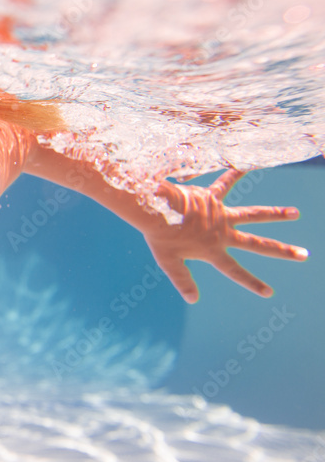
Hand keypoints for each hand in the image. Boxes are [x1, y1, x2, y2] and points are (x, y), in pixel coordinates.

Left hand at [143, 170, 307, 303]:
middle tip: (304, 255)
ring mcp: (220, 214)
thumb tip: (194, 299)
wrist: (156, 210)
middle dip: (282, 250)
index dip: (252, 283)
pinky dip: (236, 172)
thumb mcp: (169, 262)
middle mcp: (223, 233)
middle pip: (258, 244)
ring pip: (254, 214)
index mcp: (212, 251)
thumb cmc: (159, 236)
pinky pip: (226, 183)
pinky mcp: (211, 197)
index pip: (235, 271)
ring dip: (275, 214)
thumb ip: (182, 280)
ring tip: (295, 213)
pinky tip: (249, 162)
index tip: (268, 292)